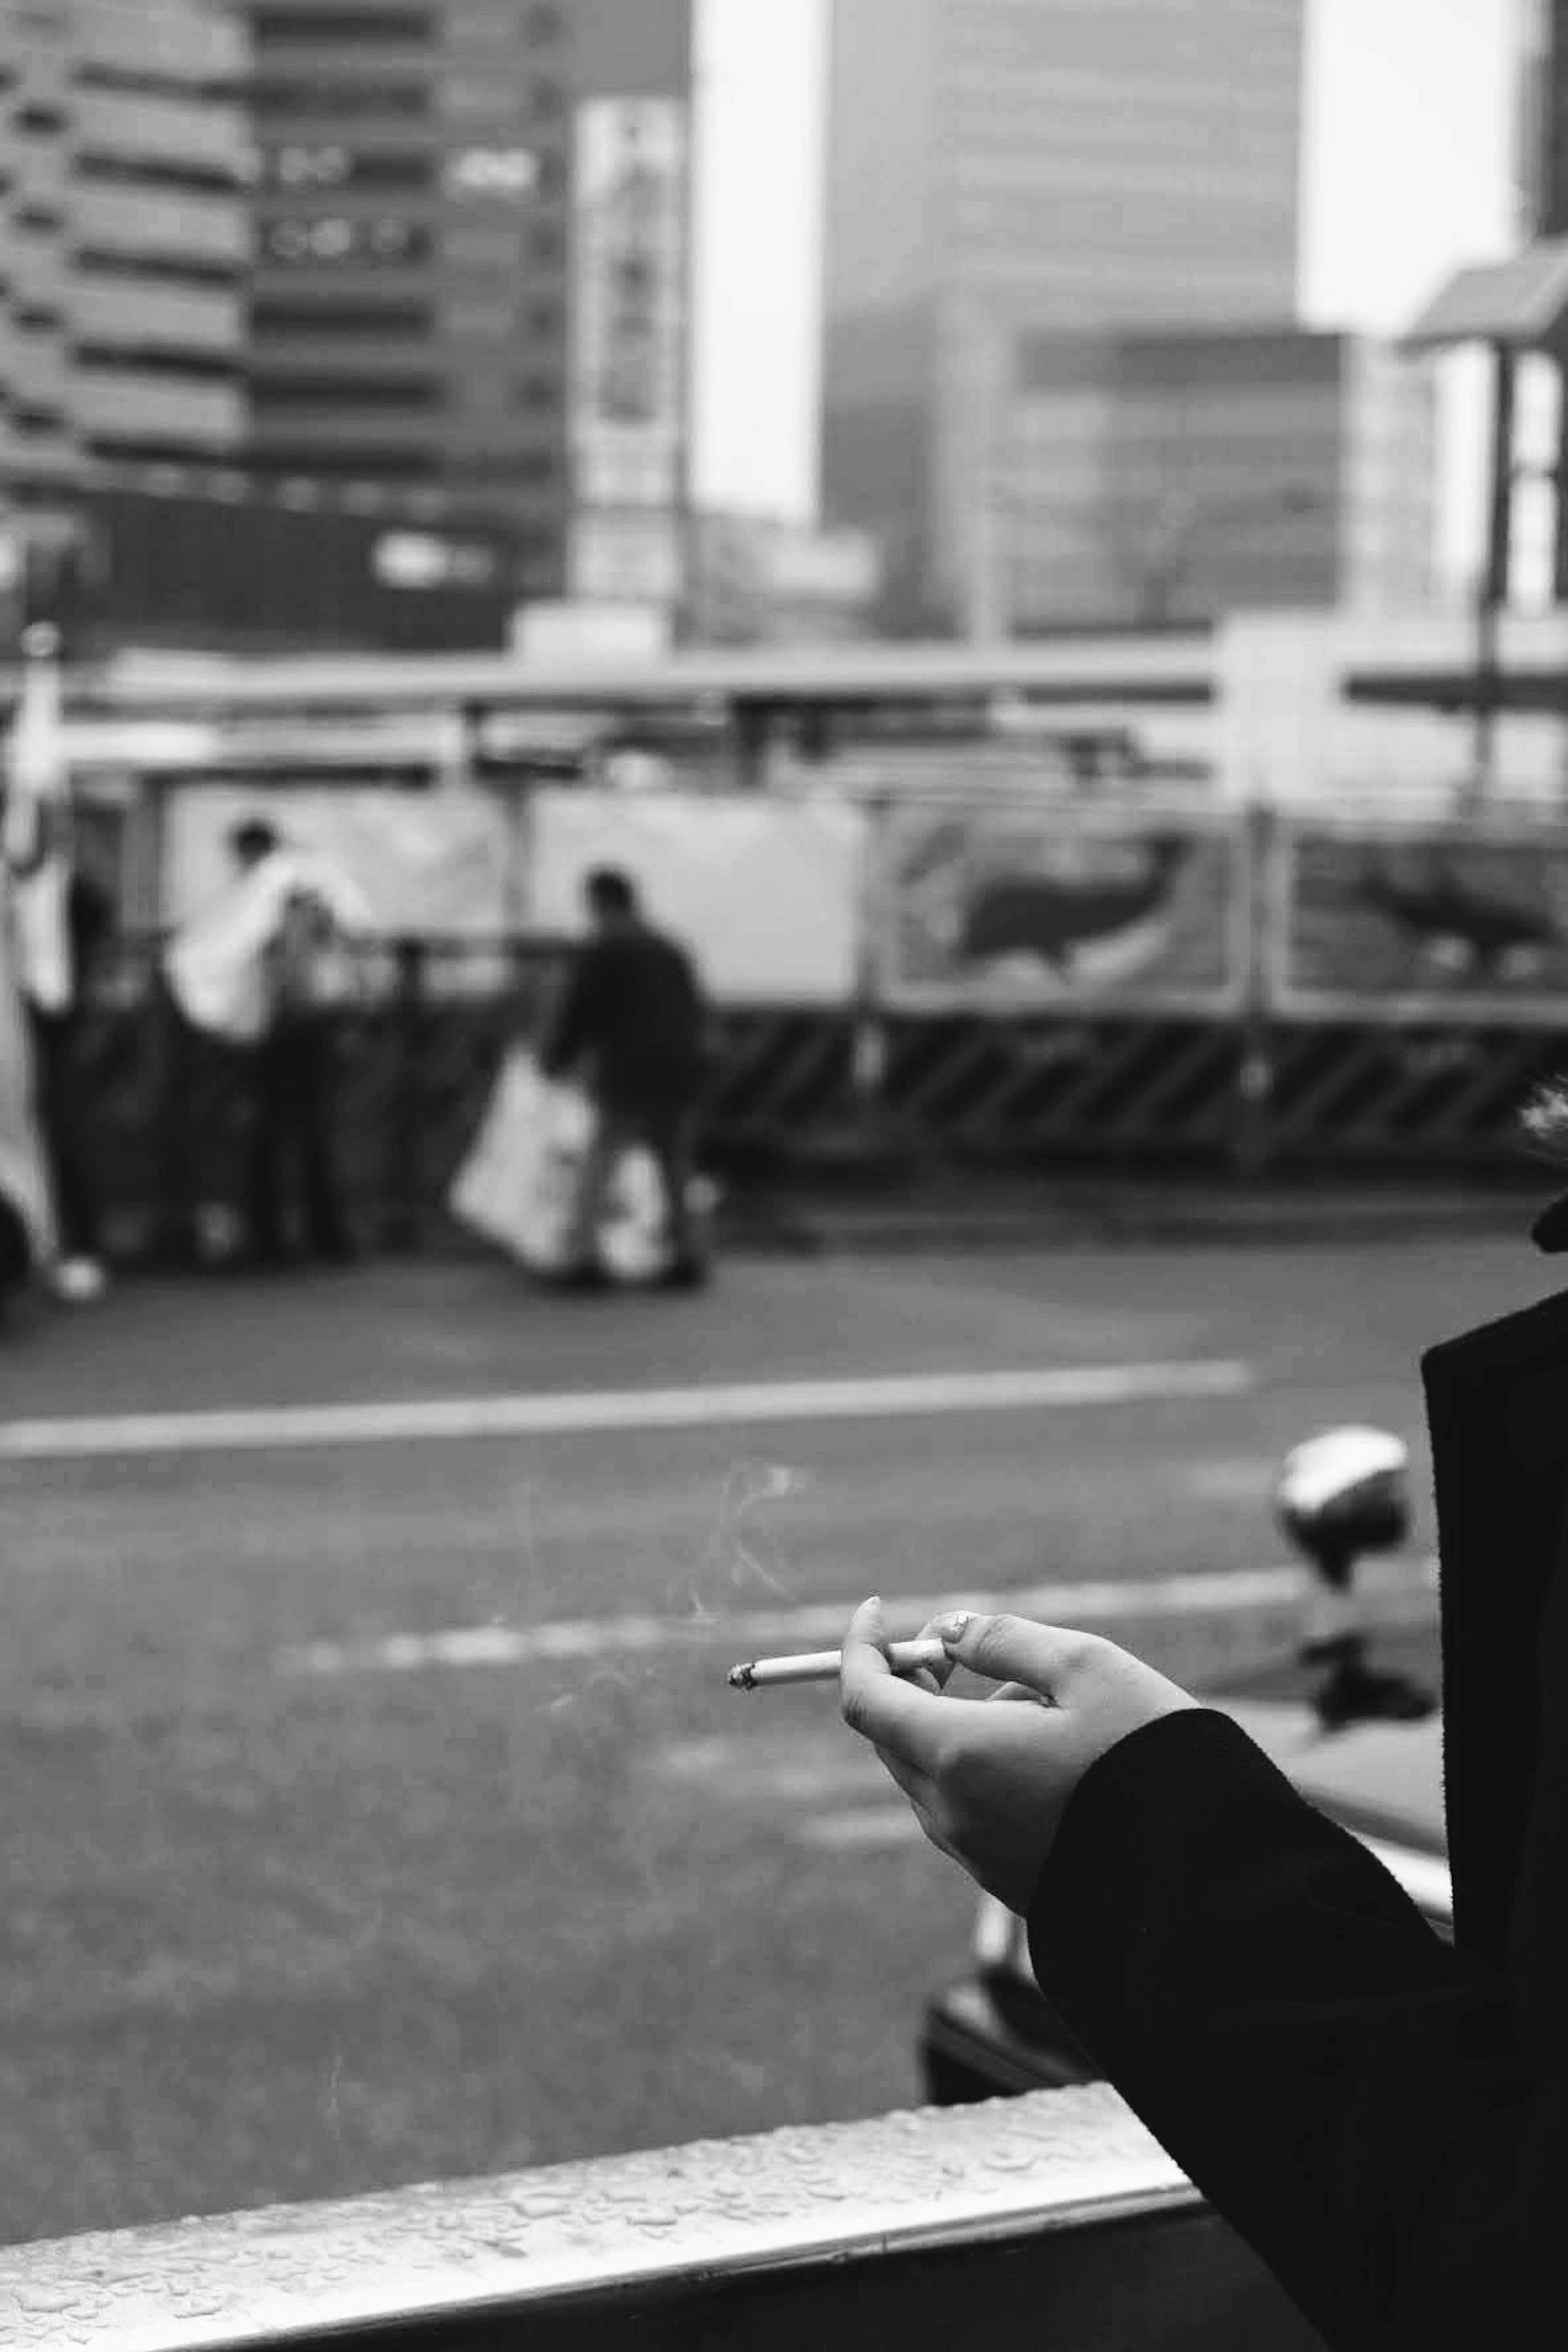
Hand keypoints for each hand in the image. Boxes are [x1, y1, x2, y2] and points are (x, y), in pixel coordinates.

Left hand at [839, 1598, 1202, 1913]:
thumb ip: (1005, 1641)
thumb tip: (948, 1632)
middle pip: (893, 1737)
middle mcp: (953, 1812)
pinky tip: (1052, 1757)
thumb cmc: (1151, 1757)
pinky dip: (979, 1768)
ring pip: (929, 1773)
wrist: (1206, 1874)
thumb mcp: (1087, 1666)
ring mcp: (975, 1853)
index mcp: (961, 1756)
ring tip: (1043, 1709)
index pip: (866, 1698)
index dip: (861, 1647)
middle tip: (966, 1650)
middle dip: (914, 1684)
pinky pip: (963, 1810)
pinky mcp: (1003, 1879)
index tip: (877, 1610)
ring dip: (955, 1726)